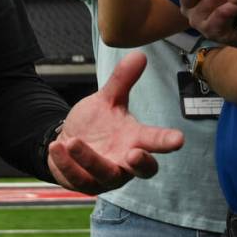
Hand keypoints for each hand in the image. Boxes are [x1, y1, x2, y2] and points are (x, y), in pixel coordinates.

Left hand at [48, 52, 183, 194]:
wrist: (67, 142)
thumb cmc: (95, 124)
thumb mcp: (106, 100)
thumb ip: (122, 81)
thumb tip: (139, 54)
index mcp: (135, 139)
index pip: (156, 142)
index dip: (167, 141)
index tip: (178, 139)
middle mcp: (126, 162)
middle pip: (143, 170)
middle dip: (141, 163)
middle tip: (135, 153)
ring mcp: (107, 176)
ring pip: (105, 175)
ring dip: (89, 159)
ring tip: (73, 141)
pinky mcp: (85, 182)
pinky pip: (78, 178)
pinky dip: (67, 164)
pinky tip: (58, 147)